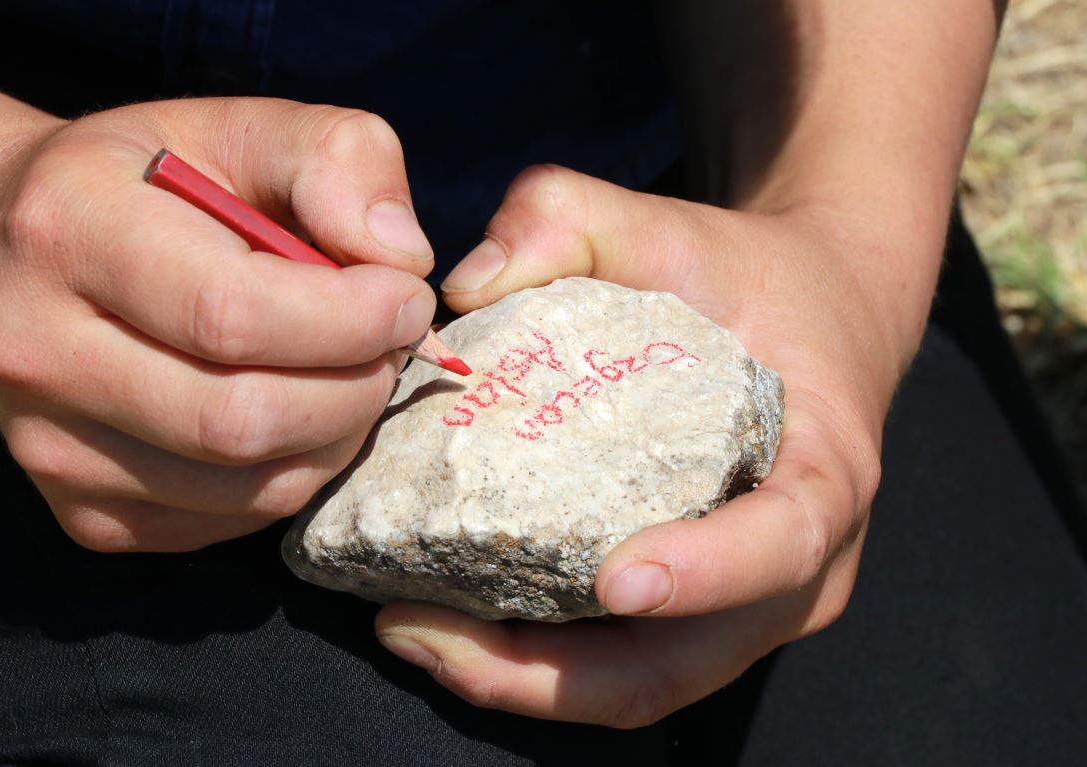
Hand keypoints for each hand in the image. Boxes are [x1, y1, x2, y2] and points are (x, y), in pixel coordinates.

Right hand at [0, 98, 436, 550]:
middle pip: (241, 420)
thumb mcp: (240, 128)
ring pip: (251, 489)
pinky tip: (296, 416)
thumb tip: (400, 255)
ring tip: (347, 373)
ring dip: (337, 436)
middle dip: (356, 386)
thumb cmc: (148, 189)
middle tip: (388, 343)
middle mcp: (34, 353)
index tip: (407, 298)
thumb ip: (337, 159)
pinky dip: (295, 473)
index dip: (349, 319)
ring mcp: (52, 451)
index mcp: (66, 232)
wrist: (12, 262)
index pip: (229, 313)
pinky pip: (235, 523)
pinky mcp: (88, 516)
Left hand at [375, 165, 927, 726]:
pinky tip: (450, 619)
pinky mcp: (698, 614)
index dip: (708, 572)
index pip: (784, 541)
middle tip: (420, 625)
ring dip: (524, 682)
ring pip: (639, 685)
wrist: (807, 321)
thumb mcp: (665, 224)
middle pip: (683, 661)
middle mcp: (799, 566)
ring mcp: (747, 605)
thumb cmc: (740, 278)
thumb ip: (567, 217)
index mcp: (823, 471)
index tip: (617, 578)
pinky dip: (534, 663)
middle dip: (551, 671)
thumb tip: (461, 283)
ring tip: (411, 631)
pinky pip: (617, 665)